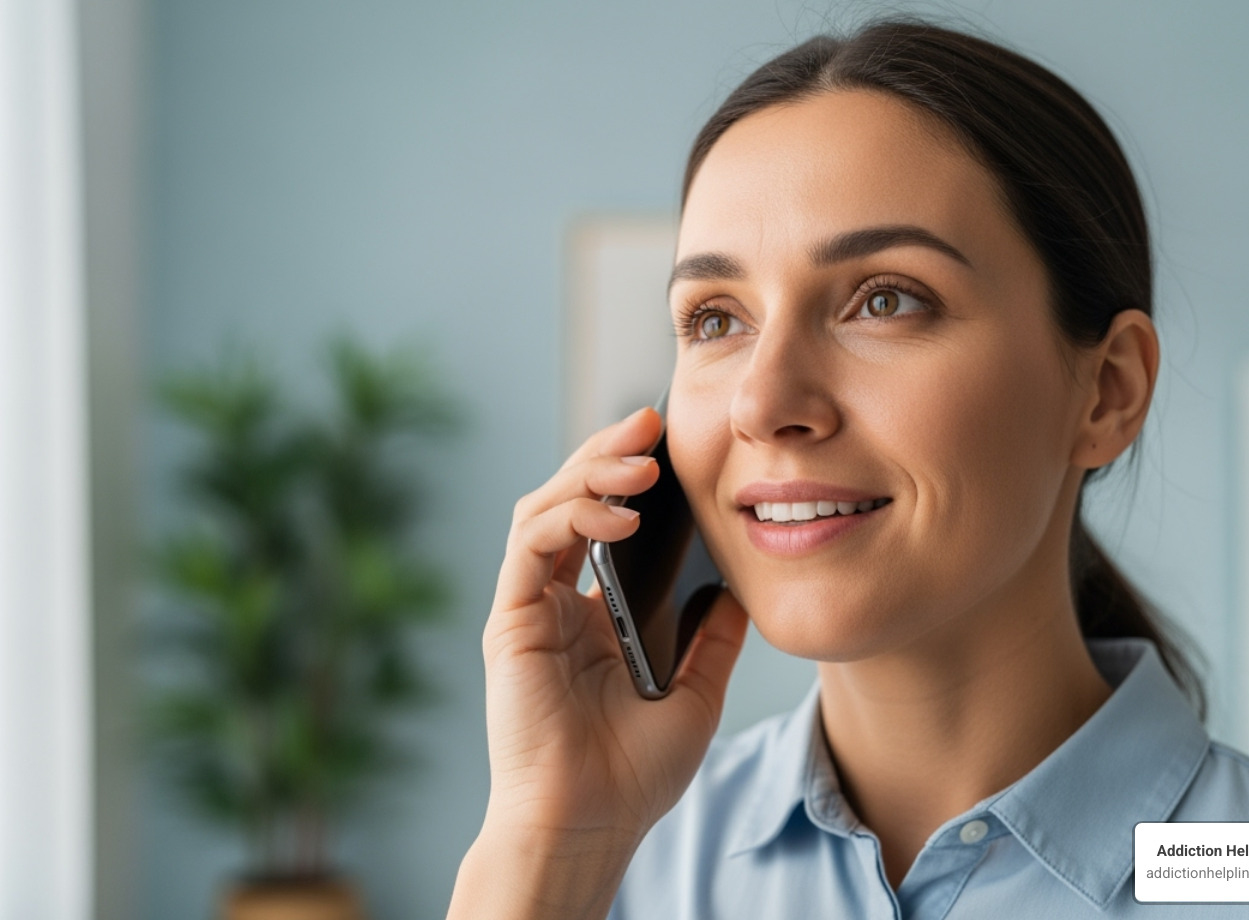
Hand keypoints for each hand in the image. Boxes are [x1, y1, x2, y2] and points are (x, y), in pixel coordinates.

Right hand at [455, 405, 747, 915]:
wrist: (591, 824)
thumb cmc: (633, 775)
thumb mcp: (696, 693)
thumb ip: (712, 639)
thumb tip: (737, 589)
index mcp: (593, 614)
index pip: (605, 522)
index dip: (632, 477)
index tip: (673, 445)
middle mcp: (555, 601)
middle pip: (571, 500)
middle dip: (608, 454)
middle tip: (650, 423)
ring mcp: (529, 607)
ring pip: (544, 507)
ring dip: (590, 472)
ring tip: (641, 458)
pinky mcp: (510, 619)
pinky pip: (532, 544)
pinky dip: (573, 517)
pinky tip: (621, 517)